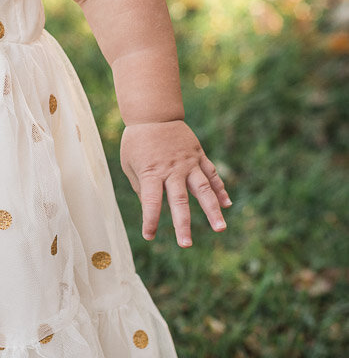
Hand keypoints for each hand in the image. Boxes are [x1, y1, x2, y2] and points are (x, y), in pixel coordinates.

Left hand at [120, 120, 230, 247]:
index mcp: (152, 172)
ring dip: (212, 210)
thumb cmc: (137, 141)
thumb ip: (142, 187)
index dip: (150, 220)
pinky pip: (211, 174)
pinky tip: (226, 205)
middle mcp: (172, 169)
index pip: (151, 201)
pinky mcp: (198, 155)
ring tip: (220, 228)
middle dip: (183, 223)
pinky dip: (220, 189)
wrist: (153, 113)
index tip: (149, 236)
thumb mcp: (130, 164)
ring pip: (203, 189)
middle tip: (186, 244)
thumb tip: (150, 208)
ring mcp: (188, 162)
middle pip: (179, 200)